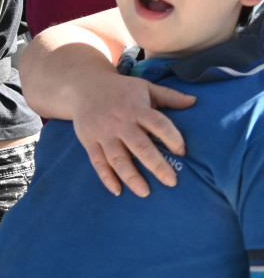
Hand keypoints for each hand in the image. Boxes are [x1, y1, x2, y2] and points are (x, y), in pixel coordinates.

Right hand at [69, 69, 194, 196]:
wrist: (83, 85)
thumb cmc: (120, 89)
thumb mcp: (145, 87)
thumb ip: (169, 96)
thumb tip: (195, 102)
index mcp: (136, 108)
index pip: (158, 124)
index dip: (172, 138)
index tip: (183, 152)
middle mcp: (120, 122)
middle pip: (139, 145)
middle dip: (156, 164)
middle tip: (171, 181)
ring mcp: (103, 133)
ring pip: (117, 157)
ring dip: (131, 176)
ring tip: (145, 192)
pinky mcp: (89, 140)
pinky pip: (97, 161)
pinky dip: (106, 177)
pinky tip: (117, 190)